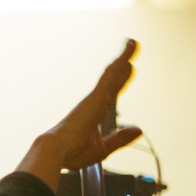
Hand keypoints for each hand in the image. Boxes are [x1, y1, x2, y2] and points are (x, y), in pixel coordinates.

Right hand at [17, 39, 142, 185]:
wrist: (57, 151)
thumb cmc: (73, 152)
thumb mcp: (104, 147)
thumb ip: (121, 138)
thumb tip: (138, 130)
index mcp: (94, 114)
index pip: (111, 93)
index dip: (120, 81)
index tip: (128, 69)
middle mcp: (94, 103)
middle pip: (112, 80)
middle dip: (122, 66)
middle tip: (131, 48)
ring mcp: (94, 98)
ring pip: (111, 74)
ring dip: (123, 58)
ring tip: (133, 43)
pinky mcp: (96, 97)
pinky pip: (111, 77)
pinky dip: (120, 63)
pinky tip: (128, 54)